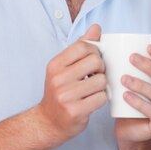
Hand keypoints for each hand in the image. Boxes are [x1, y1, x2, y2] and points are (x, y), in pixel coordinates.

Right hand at [36, 24, 107, 144]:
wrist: (48, 122)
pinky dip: (101, 99)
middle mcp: (58, 79)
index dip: (94, 51)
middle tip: (94, 75)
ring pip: (101, 80)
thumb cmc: (60, 91)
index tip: (93, 60)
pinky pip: (102, 97)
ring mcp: (66, 96)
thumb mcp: (65, 67)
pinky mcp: (75, 111)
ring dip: (102, 86)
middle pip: (96, 61)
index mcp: (55, 65)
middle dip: (100, 68)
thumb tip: (96, 27)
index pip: (83, 46)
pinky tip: (92, 101)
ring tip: (92, 90)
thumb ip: (81, 46)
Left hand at [114, 40, 150, 142]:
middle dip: (150, 66)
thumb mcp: (139, 76)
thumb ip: (146, 57)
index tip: (148, 46)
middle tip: (131, 58)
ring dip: (142, 85)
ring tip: (124, 78)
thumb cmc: (134, 96)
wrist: (128, 127)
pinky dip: (140, 104)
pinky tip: (126, 96)